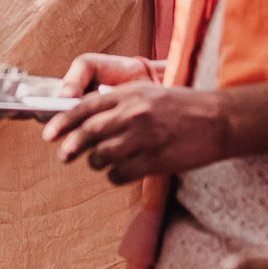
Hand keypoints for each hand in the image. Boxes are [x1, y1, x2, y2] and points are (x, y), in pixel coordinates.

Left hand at [42, 65, 228, 182]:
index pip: (86, 107)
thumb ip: (119, 102)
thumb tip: (87, 118)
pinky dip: (114, 176)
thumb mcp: (148, 93)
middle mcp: (134, 114)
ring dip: (96, 163)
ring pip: (102, 156)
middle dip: (71, 147)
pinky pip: (120, 174)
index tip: (49, 134)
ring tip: (101, 161)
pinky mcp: (154, 161)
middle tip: (64, 155)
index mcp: (130, 94)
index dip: (63, 122)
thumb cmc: (182, 107)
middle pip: (89, 133)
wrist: (218, 121)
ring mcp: (144, 139)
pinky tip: (121, 171)